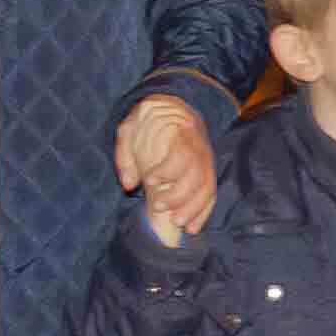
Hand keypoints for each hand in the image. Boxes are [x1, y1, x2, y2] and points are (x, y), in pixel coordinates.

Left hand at [116, 96, 216, 239]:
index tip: (149, 180)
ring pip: (207, 187)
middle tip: (157, 206)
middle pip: (197, 175)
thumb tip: (129, 184)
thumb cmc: (148, 119)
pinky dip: (203, 212)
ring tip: (177, 223)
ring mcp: (207, 161)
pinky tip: (193, 227)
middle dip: (179, 195)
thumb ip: (124, 153)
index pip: (182, 153)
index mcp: (182, 131)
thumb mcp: (129, 127)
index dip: (167, 170)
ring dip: (193, 208)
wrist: (176, 107)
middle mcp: (200, 148)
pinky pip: (211, 194)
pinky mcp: (209, 172)